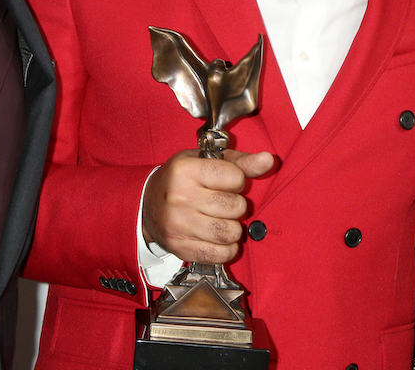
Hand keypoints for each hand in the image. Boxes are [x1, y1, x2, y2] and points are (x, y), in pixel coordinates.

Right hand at [141, 148, 274, 263]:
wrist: (146, 205)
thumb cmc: (180, 179)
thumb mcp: (204, 161)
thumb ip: (240, 162)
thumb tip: (269, 160)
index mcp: (185, 170)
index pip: (236, 178)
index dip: (236, 180)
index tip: (224, 181)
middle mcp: (180, 197)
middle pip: (236, 207)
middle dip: (236, 205)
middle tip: (223, 202)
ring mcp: (179, 225)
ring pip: (231, 232)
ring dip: (233, 228)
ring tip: (221, 220)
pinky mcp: (181, 248)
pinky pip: (220, 255)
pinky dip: (227, 249)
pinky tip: (218, 238)